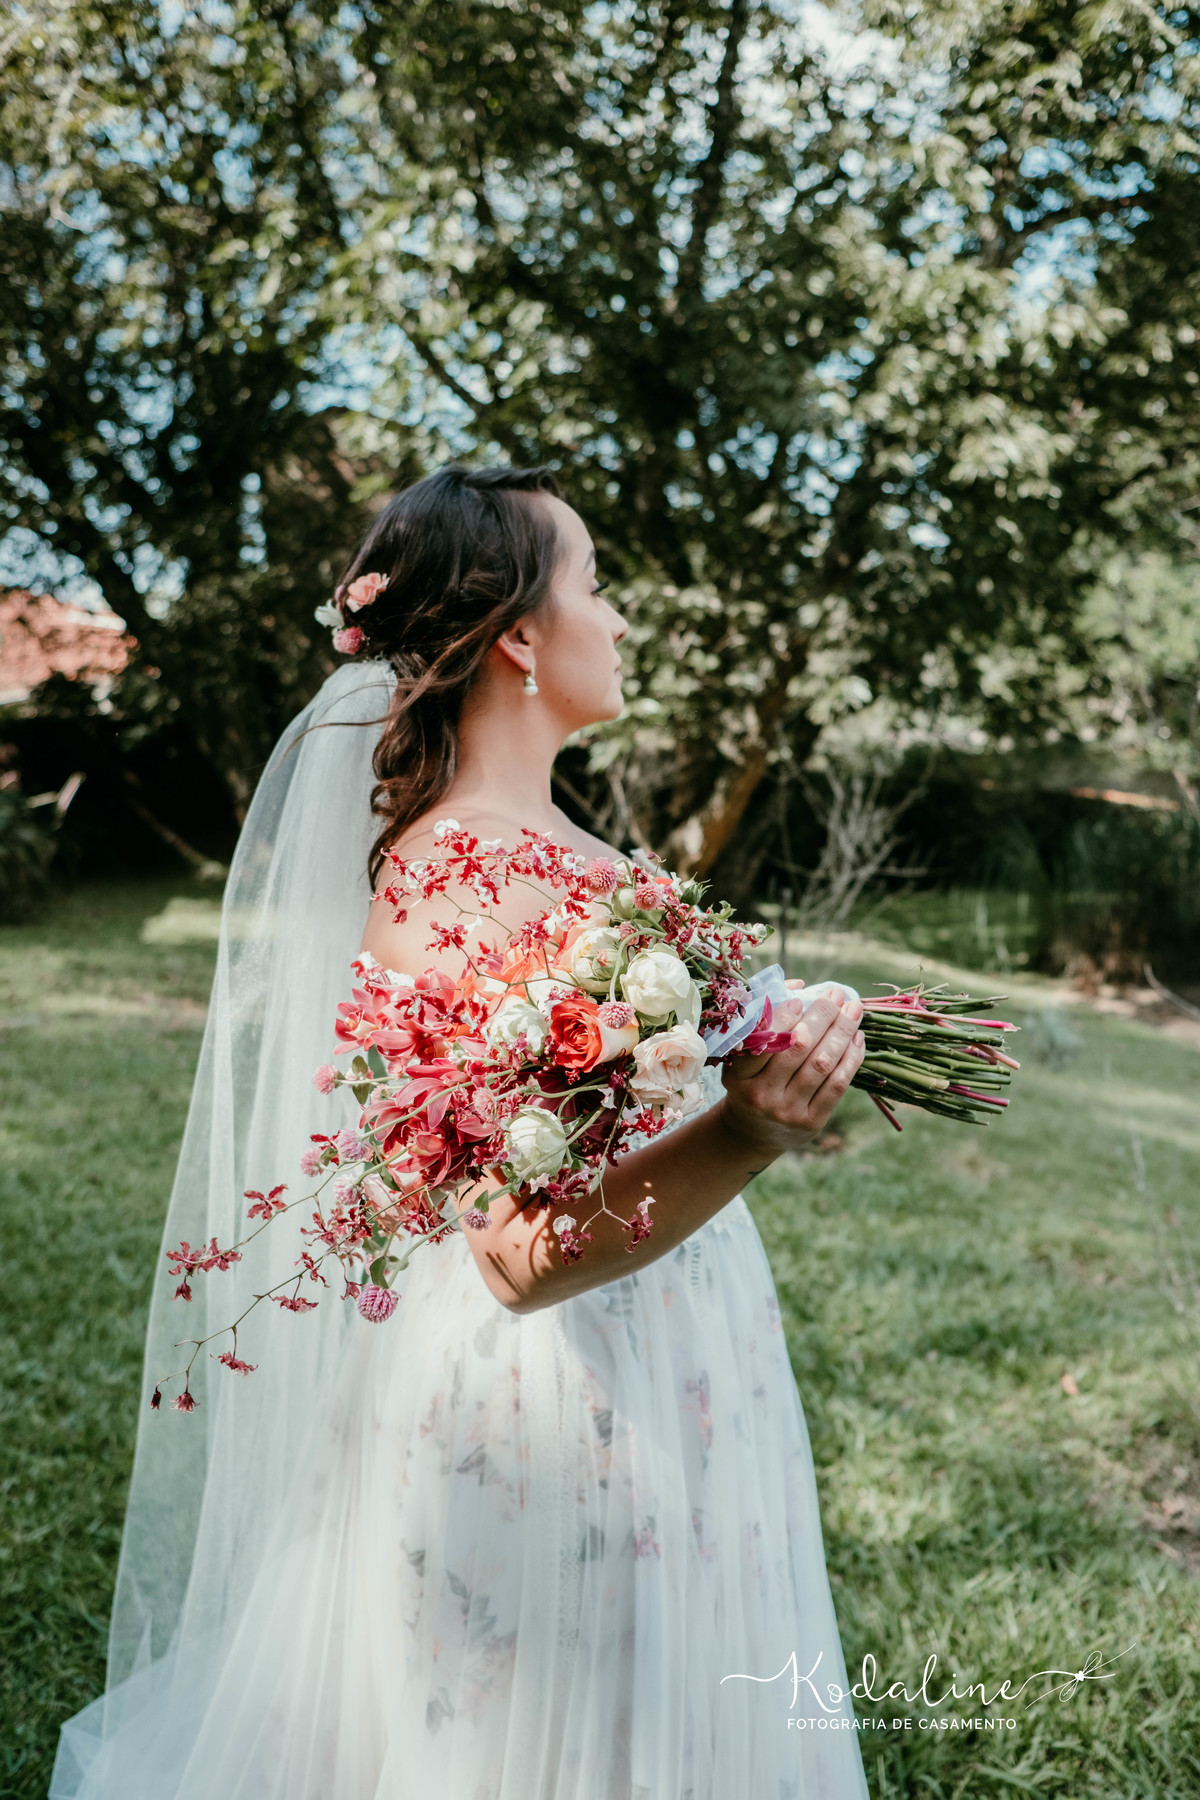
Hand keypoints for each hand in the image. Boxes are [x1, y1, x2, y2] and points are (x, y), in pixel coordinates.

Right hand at [718, 984, 864, 1159]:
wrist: (754, 1133)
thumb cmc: (751, 1083)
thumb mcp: (742, 1060)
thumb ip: (764, 1022)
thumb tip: (798, 987)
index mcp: (738, 1077)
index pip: (764, 1042)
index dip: (784, 1018)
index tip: (801, 999)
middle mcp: (760, 1096)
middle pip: (799, 1048)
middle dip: (822, 1016)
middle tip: (836, 995)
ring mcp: (787, 1111)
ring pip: (822, 1064)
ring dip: (842, 1032)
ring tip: (853, 1010)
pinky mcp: (811, 1122)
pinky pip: (837, 1085)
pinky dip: (851, 1058)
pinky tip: (857, 1038)